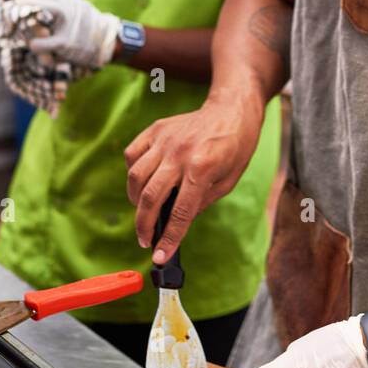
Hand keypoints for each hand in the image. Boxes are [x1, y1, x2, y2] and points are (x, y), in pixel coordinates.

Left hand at [0, 0, 119, 67]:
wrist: (104, 38)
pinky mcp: (70, 42)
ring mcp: (68, 21)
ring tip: (17, 3)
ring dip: (34, 6)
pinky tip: (31, 44)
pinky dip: (44, 43)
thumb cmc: (76, 17)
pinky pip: (57, 42)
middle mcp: (63, 2)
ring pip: (51, 10)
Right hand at [125, 87, 263, 254]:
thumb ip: (200, 204)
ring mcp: (164, 139)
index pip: (180, 212)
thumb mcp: (227, 182)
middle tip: (145, 240)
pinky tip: (142, 183)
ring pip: (136, 176)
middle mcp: (179, 153)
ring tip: (144, 212)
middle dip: (144, 226)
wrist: (232, 110)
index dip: (168, 239)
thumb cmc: (235, 148)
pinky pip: (132, 154)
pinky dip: (132, 173)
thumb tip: (176, 224)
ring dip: (135, 201)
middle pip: (150, 197)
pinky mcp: (155, 129)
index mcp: (202, 169)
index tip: (159, 257)